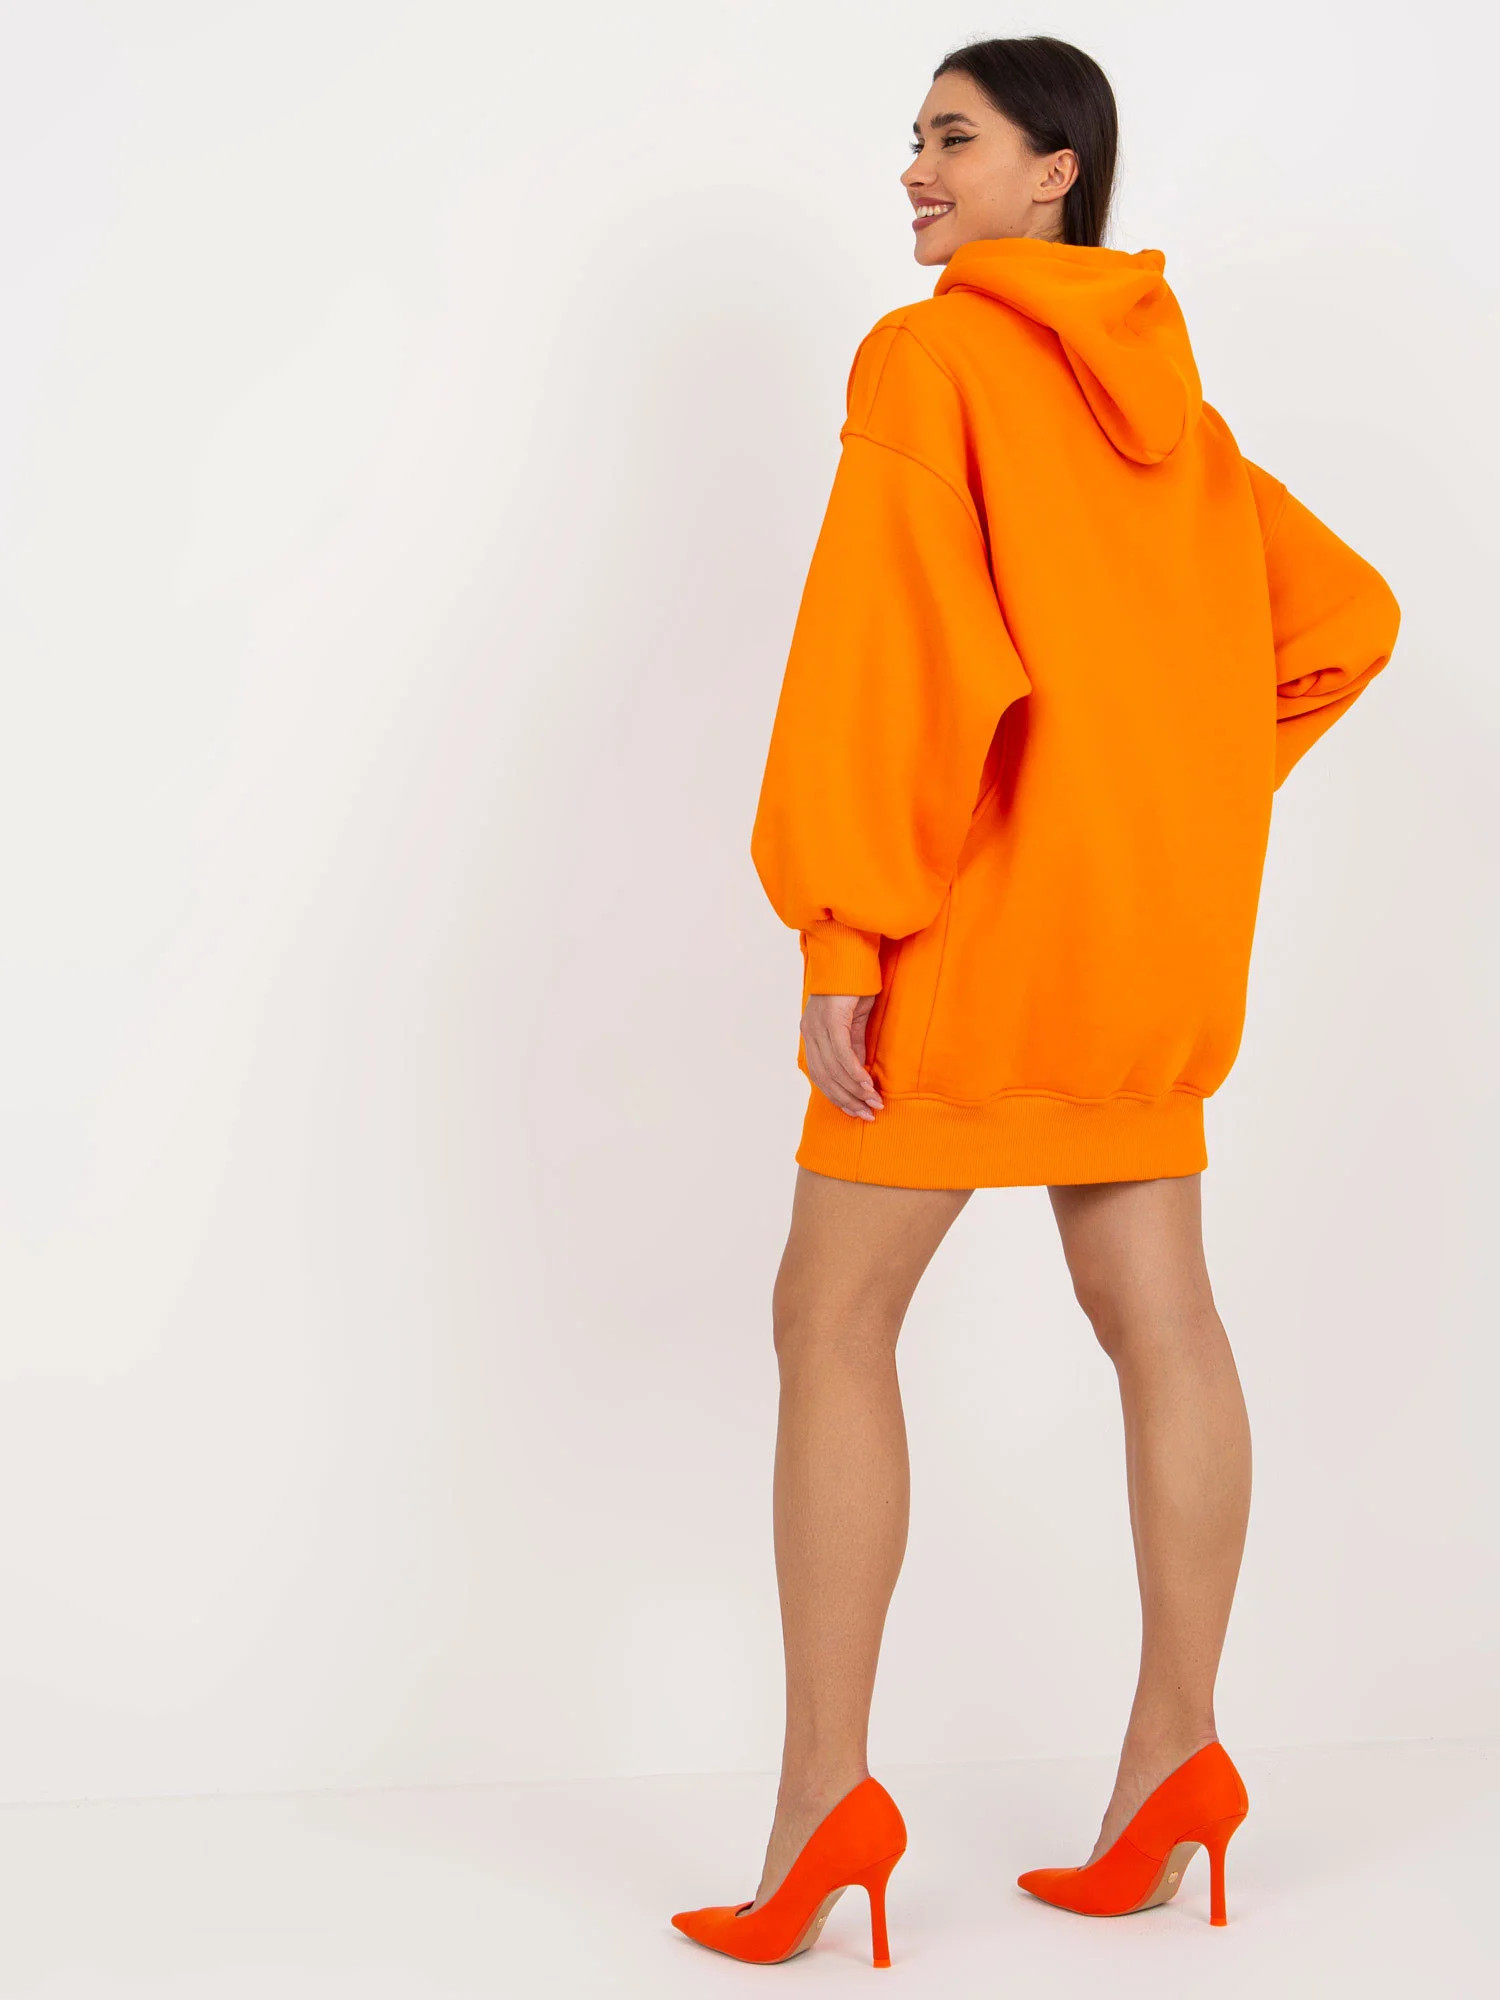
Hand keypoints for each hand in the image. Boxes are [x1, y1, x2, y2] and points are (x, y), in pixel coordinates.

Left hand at [800, 993, 884, 1120]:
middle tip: (869, 1114)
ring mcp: (818, 1026)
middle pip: (824, 1078)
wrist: (851, 951)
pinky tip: (868, 1085)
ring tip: (873, 1104)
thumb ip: (853, 1045)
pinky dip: (854, 1073)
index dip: (838, 1096)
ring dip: (854, 1091)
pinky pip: (841, 1054)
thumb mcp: (855, 1020)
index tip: (858, 1111)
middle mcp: (810, 1032)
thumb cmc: (855, 983)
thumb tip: (859, 1072)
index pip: (821, 1075)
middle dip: (847, 1100)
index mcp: (812, 1033)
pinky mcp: (831, 1019)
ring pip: (833, 1070)